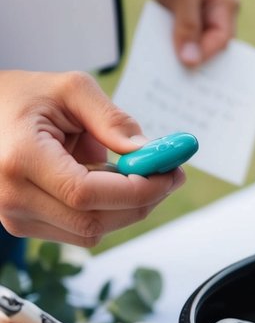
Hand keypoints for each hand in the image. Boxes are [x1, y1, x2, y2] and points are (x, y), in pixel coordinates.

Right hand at [0, 70, 184, 245]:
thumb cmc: (20, 97)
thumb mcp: (70, 90)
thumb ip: (112, 120)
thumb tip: (149, 152)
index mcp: (20, 158)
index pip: (87, 193)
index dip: (136, 189)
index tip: (170, 173)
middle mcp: (11, 196)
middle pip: (92, 222)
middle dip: (141, 201)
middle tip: (169, 174)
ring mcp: (13, 216)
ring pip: (88, 232)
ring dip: (123, 208)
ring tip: (131, 170)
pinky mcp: (21, 225)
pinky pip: (77, 230)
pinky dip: (104, 211)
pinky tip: (104, 182)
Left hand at [144, 0, 239, 66]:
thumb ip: (188, 25)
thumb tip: (190, 60)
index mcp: (226, 7)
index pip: (222, 40)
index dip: (206, 55)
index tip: (187, 66)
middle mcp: (218, 16)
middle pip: (211, 47)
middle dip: (195, 60)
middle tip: (177, 78)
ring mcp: (203, 19)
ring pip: (195, 45)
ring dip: (181, 55)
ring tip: (165, 70)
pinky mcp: (188, 20)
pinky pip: (182, 38)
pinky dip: (172, 46)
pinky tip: (159, 56)